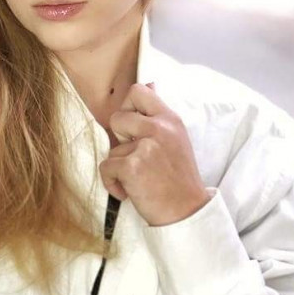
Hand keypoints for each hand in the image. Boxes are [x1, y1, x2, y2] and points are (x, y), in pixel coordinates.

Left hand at [99, 82, 210, 226]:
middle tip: (135, 156)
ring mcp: (146, 146)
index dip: (128, 106)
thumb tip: (150, 83)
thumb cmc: (178, 178)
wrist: (186, 211)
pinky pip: (106, 167)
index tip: (133, 127)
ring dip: (119, 167)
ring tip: (138, 179)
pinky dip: (112, 183)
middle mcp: (159, 128)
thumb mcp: (177, 139)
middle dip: (119, 139)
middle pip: (117, 116)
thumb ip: (159, 116)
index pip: (139, 91)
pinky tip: (130, 192)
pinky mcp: (132, 166)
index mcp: (170, 119)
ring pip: (112, 148)